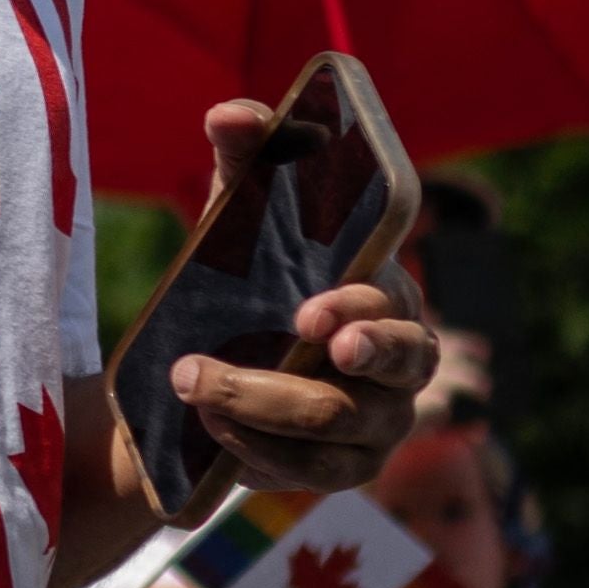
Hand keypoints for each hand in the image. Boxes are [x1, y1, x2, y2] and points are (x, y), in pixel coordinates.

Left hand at [158, 102, 436, 501]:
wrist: (212, 364)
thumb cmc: (248, 277)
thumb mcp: (240, 219)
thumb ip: (247, 163)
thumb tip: (232, 114)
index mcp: (388, 299)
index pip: (395, 309)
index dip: (358, 314)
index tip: (306, 317)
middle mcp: (400, 365)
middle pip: (390, 376)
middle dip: (315, 365)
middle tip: (231, 373)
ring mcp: (379, 424)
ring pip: (336, 427)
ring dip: (255, 405)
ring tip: (189, 381)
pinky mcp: (345, 470)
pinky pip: (311, 473)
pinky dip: (257, 451)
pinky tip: (212, 429)